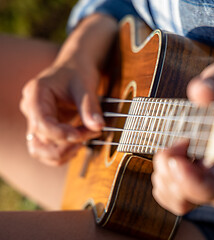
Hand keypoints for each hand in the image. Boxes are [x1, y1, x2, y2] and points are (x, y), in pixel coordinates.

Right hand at [20, 14, 116, 165]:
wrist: (76, 67)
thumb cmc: (78, 72)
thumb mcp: (86, 85)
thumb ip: (90, 106)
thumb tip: (99, 127)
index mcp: (36, 94)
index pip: (41, 124)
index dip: (61, 134)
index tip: (80, 135)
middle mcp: (32, 110)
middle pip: (40, 141)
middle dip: (67, 143)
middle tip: (91, 133)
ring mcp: (37, 121)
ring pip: (40, 151)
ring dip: (64, 152)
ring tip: (86, 138)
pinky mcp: (46, 130)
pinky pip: (49, 149)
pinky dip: (65, 151)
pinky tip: (81, 141)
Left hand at [152, 60, 213, 214]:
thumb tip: (201, 91)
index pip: (211, 189)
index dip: (188, 179)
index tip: (176, 155)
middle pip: (185, 197)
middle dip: (169, 170)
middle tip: (176, 142)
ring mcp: (204, 183)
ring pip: (175, 197)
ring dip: (164, 172)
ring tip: (173, 146)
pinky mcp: (190, 180)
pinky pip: (168, 191)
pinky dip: (162, 175)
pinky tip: (170, 153)